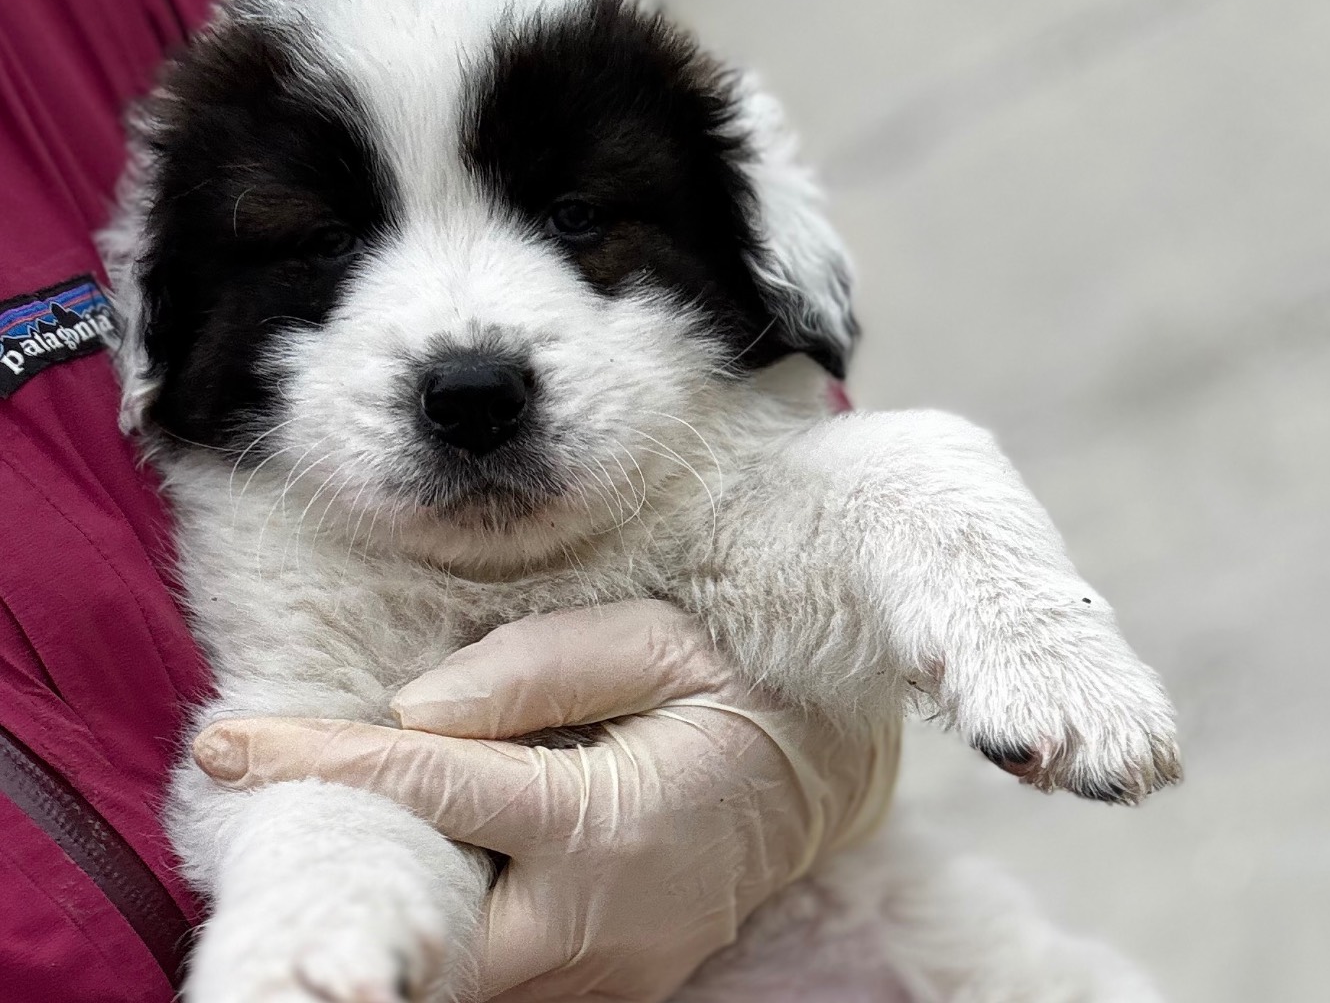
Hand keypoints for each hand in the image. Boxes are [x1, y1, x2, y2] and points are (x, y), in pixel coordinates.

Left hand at [192, 600, 900, 1001]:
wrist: (822, 781)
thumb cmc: (741, 694)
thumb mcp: (664, 644)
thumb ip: (542, 666)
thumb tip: (416, 708)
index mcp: (606, 822)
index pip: (433, 790)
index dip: (319, 763)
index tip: (224, 745)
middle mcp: (592, 923)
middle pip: (419, 925)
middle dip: (345, 876)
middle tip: (283, 796)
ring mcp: (599, 975)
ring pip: (449, 967)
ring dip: (393, 902)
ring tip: (352, 821)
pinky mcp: (603, 991)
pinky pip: (493, 975)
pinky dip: (446, 926)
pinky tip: (433, 862)